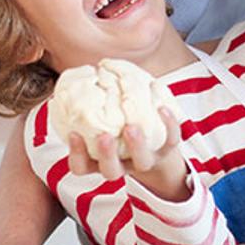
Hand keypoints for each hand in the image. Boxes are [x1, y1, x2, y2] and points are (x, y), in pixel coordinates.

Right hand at [67, 107, 188, 201]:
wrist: (155, 144)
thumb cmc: (120, 125)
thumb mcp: (103, 118)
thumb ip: (93, 105)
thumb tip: (85, 73)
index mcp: (100, 160)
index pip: (81, 167)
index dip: (76, 154)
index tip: (74, 134)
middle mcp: (122, 164)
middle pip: (111, 171)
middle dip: (106, 154)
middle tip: (104, 136)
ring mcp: (145, 159)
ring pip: (142, 161)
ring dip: (136, 145)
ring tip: (133, 125)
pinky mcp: (166, 148)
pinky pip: (171, 140)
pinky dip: (168, 124)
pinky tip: (162, 107)